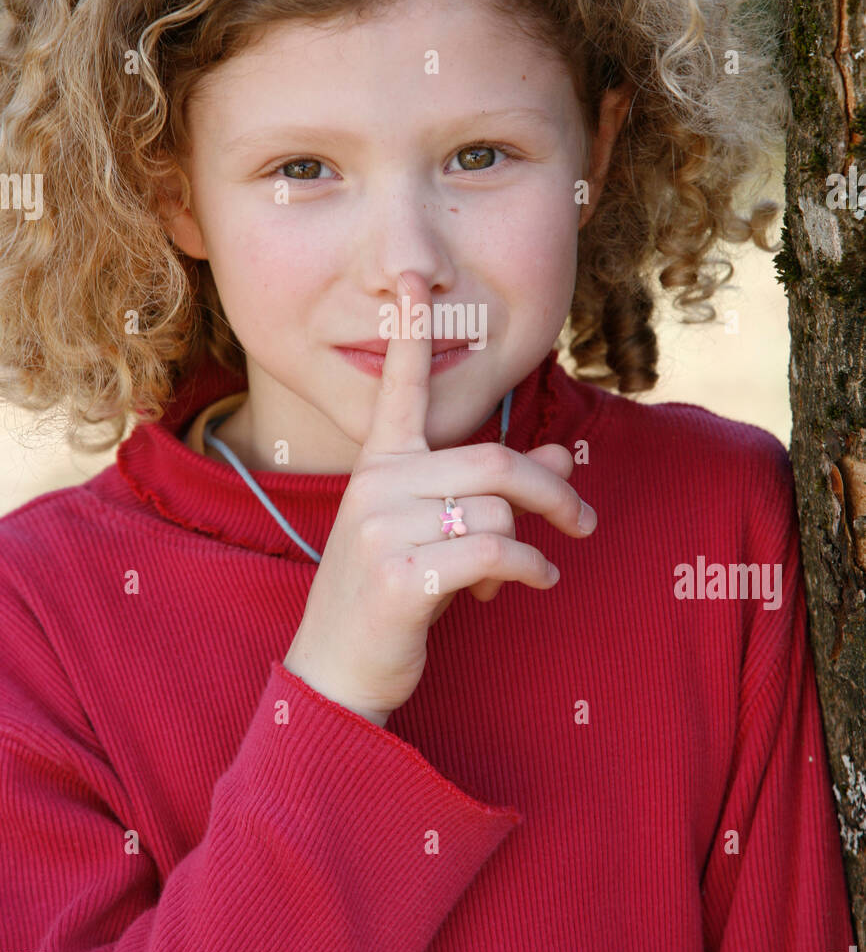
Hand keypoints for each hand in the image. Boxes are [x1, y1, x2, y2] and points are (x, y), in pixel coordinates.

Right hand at [283, 270, 596, 724]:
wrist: (336, 672)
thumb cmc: (391, 596)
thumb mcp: (438, 534)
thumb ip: (495, 492)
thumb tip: (560, 455)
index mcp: (379, 467)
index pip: (399, 389)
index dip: (410, 333)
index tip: (415, 278)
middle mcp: (375, 487)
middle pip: (493, 462)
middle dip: (550, 491)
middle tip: (582, 519)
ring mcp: (381, 530)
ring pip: (496, 512)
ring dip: (526, 548)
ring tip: (517, 574)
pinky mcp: (399, 576)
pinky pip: (493, 553)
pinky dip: (528, 569)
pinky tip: (535, 583)